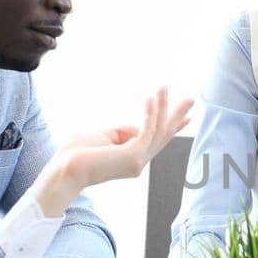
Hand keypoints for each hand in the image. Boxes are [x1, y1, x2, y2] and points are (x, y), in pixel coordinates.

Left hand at [34, 88, 192, 215]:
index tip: (188, 118)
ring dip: (162, 107)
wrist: (65, 170)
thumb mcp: (102, 136)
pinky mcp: (134, 156)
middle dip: (177, 116)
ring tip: (164, 87)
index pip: (156, 141)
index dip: (172, 127)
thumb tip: (137, 126)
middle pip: (163, 135)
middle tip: (192, 99)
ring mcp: (138, 161)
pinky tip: (150, 98)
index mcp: (132, 159)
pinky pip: (147, 130)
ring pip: (158, 130)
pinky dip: (150, 113)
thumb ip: (121, 132)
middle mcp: (139, 162)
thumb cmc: (77, 154)